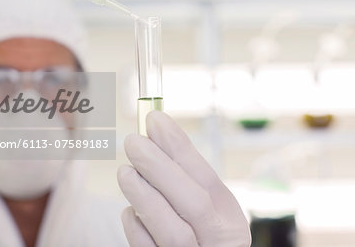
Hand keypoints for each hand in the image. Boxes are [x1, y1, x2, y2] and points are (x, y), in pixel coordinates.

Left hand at [118, 111, 250, 246]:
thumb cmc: (198, 235)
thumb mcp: (204, 209)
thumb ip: (184, 178)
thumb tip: (154, 132)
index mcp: (229, 222)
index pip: (206, 179)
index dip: (180, 147)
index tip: (156, 119)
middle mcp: (217, 243)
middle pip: (193, 204)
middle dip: (161, 167)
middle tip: (134, 141)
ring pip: (172, 232)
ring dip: (145, 195)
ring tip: (125, 171)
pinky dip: (137, 227)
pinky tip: (130, 210)